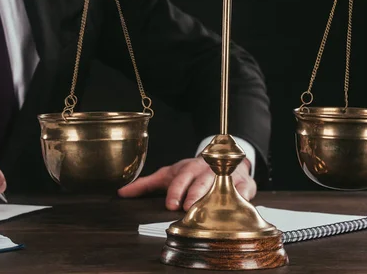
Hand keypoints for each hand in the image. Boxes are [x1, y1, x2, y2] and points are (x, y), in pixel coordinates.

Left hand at [118, 157, 254, 210]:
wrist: (221, 158)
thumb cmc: (190, 172)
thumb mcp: (168, 175)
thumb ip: (145, 184)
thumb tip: (121, 192)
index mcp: (187, 168)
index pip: (180, 178)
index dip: (175, 190)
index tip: (170, 204)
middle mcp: (205, 170)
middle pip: (200, 181)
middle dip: (194, 193)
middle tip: (188, 207)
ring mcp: (225, 175)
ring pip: (222, 184)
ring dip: (216, 195)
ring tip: (211, 208)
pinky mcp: (244, 182)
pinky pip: (245, 188)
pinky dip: (243, 195)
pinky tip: (239, 201)